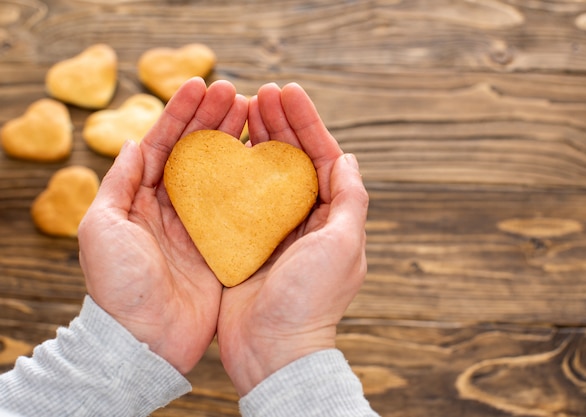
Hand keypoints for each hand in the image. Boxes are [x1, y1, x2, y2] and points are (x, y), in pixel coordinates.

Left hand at [78, 78, 247, 373]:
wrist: (145, 340)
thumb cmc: (118, 286)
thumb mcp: (103, 228)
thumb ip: (119, 183)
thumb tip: (133, 142)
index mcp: (140, 198)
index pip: (163, 144)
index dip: (182, 113)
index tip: (202, 85)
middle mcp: (171, 206)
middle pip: (195, 152)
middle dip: (214, 119)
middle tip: (238, 92)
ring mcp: (199, 225)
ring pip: (220, 172)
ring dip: (235, 141)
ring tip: (254, 113)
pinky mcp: (222, 245)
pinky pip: (239, 206)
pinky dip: (251, 180)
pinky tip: (266, 159)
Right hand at [217, 83, 368, 394]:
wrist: (272, 349)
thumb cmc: (312, 300)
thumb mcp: (343, 245)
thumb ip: (351, 200)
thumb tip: (348, 158)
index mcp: (332, 216)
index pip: (322, 157)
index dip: (307, 123)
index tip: (287, 92)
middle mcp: (305, 219)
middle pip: (292, 159)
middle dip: (279, 123)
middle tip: (259, 92)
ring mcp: (273, 229)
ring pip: (265, 172)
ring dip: (255, 139)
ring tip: (240, 108)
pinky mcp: (244, 241)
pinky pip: (237, 196)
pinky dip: (231, 170)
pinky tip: (218, 148)